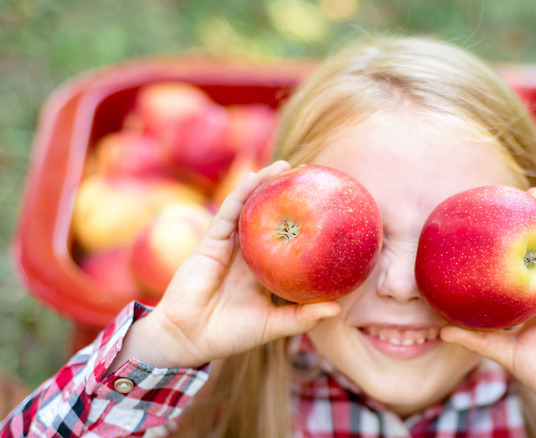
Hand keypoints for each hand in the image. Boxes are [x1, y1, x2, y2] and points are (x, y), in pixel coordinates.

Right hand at [111, 161, 340, 369]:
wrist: (188, 338)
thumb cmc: (229, 335)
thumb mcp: (273, 324)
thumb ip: (302, 316)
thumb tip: (336, 307)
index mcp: (262, 271)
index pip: (285, 242)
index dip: (302, 224)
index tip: (325, 208)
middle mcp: (247, 255)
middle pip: (269, 219)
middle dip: (286, 197)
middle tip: (310, 177)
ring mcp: (229, 246)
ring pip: (249, 208)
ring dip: (265, 185)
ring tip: (286, 166)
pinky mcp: (211, 242)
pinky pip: (229, 212)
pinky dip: (242, 192)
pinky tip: (257, 177)